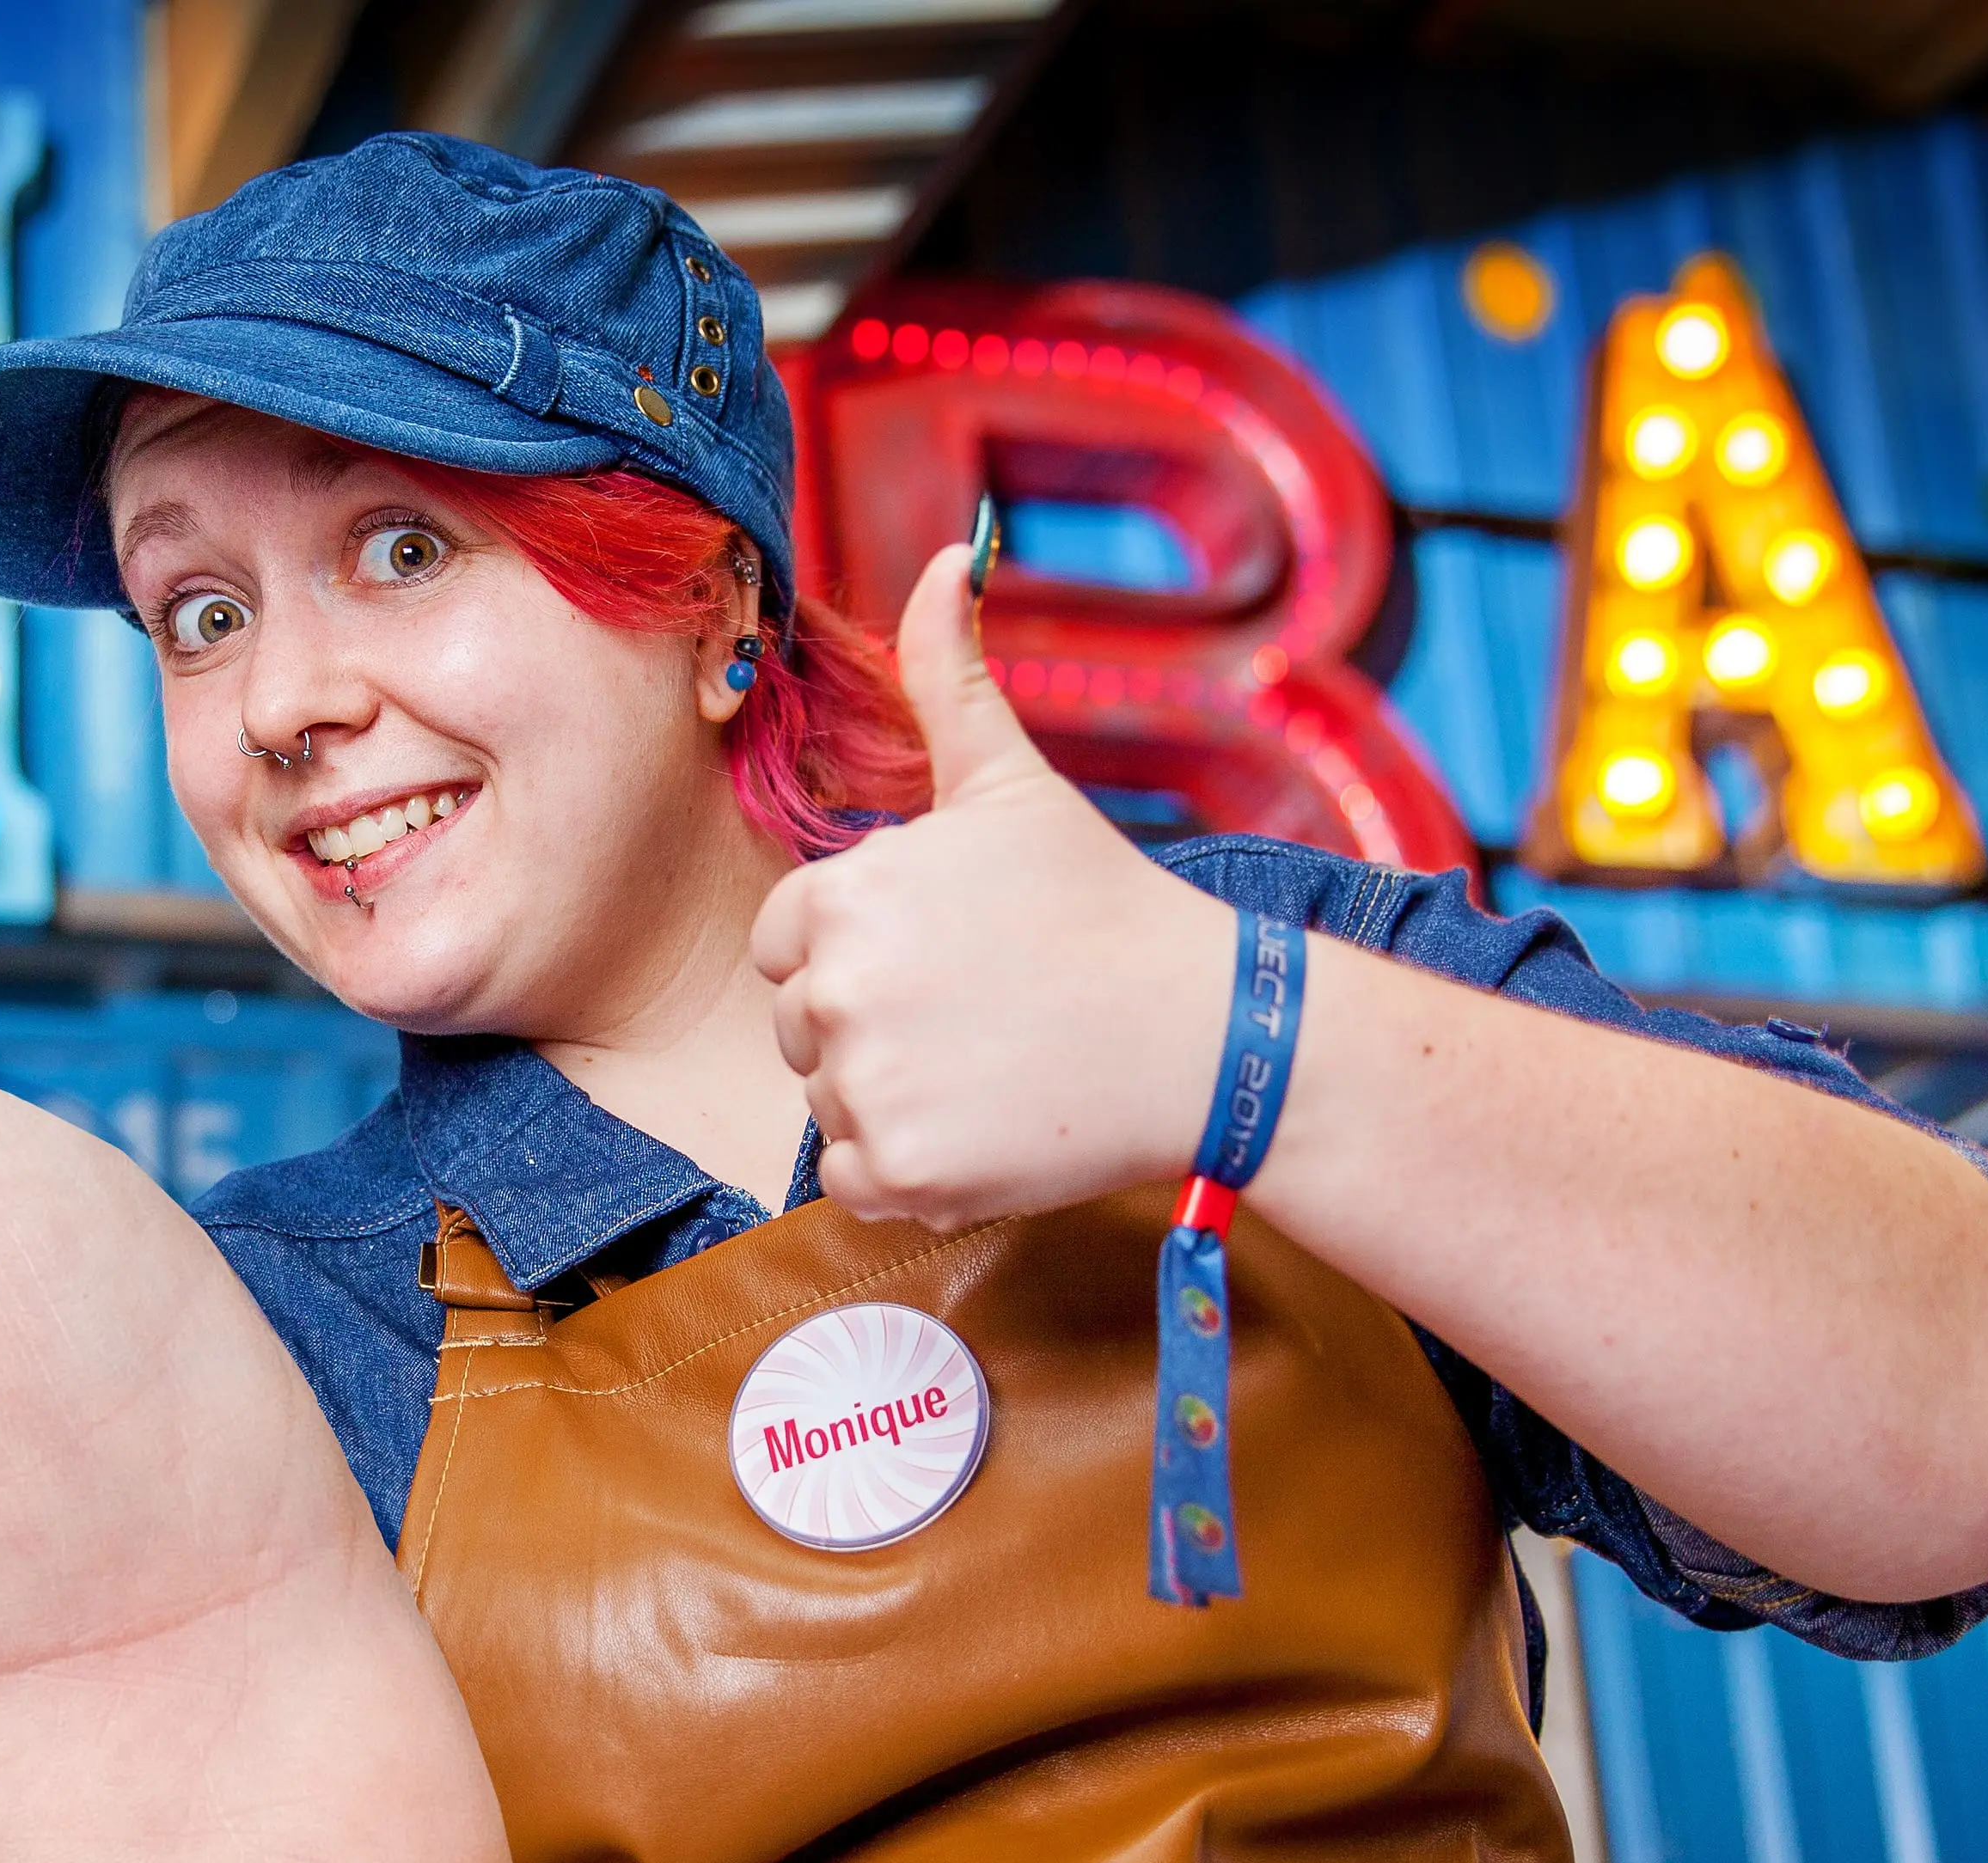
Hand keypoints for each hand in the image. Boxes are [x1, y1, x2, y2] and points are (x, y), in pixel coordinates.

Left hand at [750, 541, 1235, 1229]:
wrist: (1200, 1032)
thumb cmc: (1102, 902)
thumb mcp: (1012, 782)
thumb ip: (948, 677)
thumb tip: (943, 557)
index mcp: (842, 896)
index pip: (787, 944)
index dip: (860, 952)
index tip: (944, 957)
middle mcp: (837, 992)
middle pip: (802, 1027)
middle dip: (874, 1025)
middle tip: (980, 1012)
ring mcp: (865, 1088)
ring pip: (828, 1103)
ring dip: (892, 1097)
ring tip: (991, 1066)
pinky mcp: (898, 1175)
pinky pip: (853, 1180)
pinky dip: (908, 1170)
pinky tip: (985, 1125)